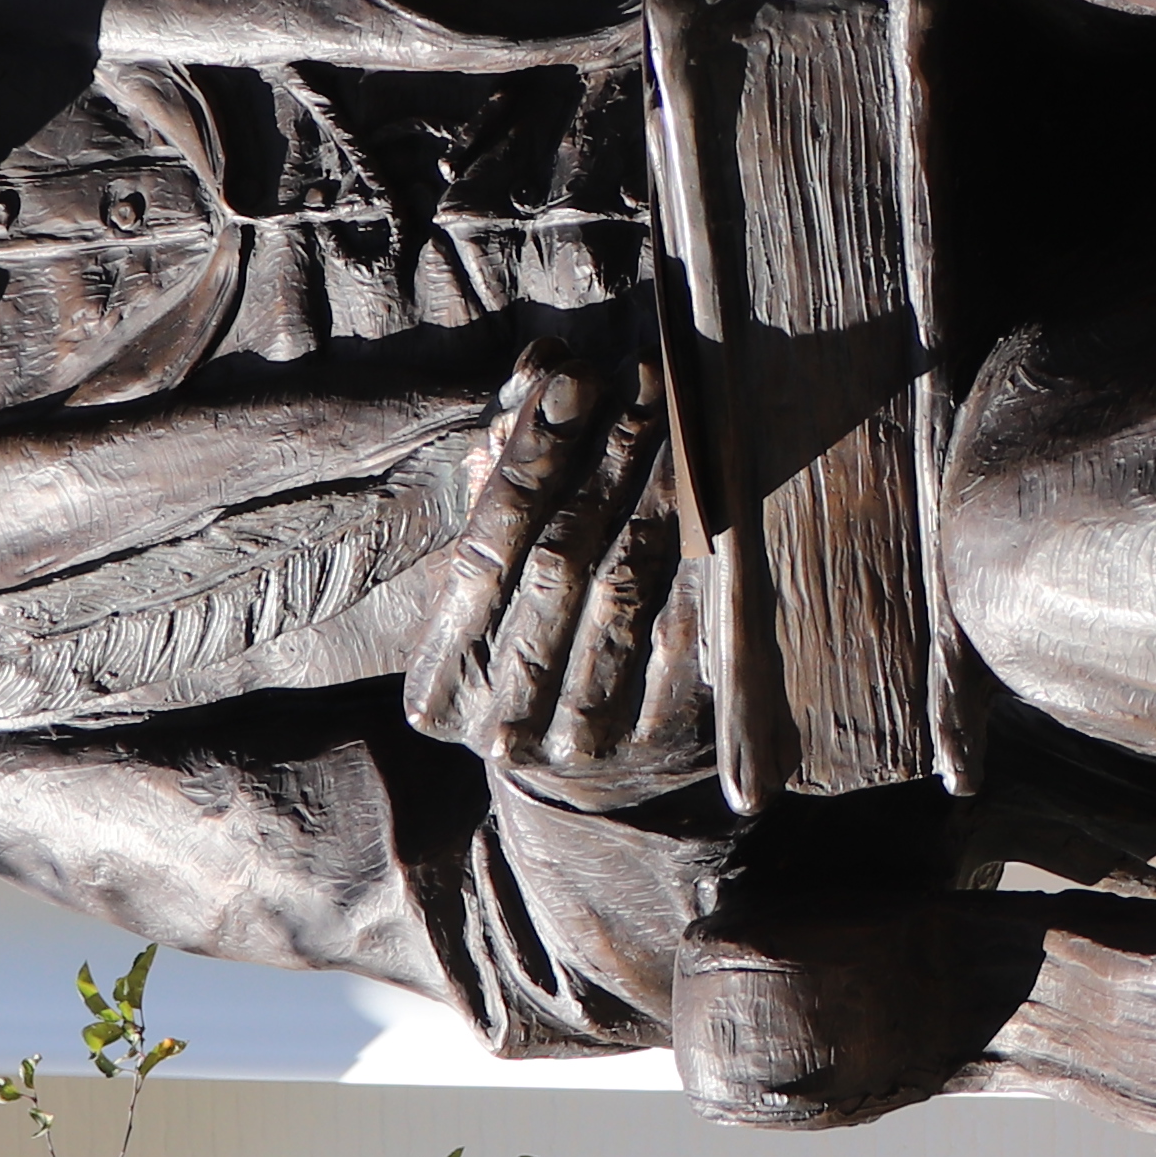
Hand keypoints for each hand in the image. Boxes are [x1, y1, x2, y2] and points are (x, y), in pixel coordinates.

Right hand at [409, 342, 710, 780]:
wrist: (598, 788)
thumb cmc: (535, 648)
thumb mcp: (500, 577)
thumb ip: (505, 477)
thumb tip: (540, 369)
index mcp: (439, 689)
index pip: (484, 547)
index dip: (530, 456)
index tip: (571, 375)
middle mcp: (502, 725)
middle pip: (556, 563)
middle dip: (601, 459)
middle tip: (640, 377)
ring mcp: (582, 740)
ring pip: (623, 588)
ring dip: (654, 489)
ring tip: (678, 413)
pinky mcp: (660, 742)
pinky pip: (686, 627)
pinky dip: (699, 551)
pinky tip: (716, 487)